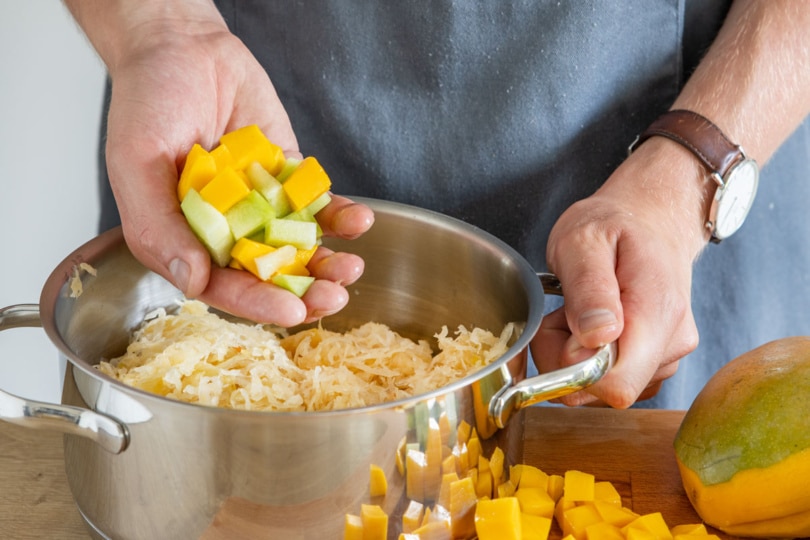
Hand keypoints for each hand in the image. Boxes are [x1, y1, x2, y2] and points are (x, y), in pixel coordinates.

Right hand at [97, 10, 372, 325]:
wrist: (183, 48)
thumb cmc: (147, 103)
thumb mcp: (137, 163)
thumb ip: (158, 226)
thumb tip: (193, 279)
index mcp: (183, 239)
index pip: (222, 286)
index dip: (256, 303)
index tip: (291, 312)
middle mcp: (225, 230)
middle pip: (268, 277)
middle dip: (303, 291)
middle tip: (332, 297)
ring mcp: (260, 207)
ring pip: (299, 248)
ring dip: (328, 263)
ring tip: (352, 268)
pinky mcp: (288, 180)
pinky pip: (318, 206)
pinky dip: (340, 217)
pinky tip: (358, 221)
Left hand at [532, 137, 708, 407]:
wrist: (650, 220)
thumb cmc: (612, 226)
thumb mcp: (583, 240)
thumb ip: (588, 288)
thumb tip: (596, 338)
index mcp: (657, 312)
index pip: (617, 382)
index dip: (574, 367)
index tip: (563, 324)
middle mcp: (671, 343)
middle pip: (604, 390)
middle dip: (566, 360)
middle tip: (563, 312)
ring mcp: (668, 357)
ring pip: (602, 389)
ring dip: (573, 358)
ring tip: (579, 312)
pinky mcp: (657, 364)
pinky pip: (608, 383)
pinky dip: (587, 361)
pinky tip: (589, 326)